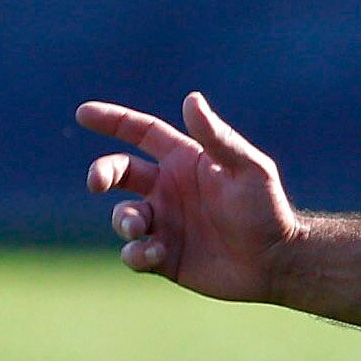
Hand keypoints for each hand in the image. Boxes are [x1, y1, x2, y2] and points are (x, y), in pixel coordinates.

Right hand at [79, 92, 303, 301]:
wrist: (278, 261)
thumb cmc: (268, 209)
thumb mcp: (248, 168)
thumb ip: (218, 138)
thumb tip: (191, 99)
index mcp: (185, 161)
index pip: (141, 133)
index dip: (112, 121)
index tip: (83, 113)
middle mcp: (169, 189)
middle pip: (120, 172)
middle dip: (102, 172)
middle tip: (96, 182)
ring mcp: (166, 223)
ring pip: (124, 216)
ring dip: (124, 219)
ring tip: (140, 227)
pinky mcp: (165, 257)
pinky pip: (134, 253)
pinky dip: (136, 253)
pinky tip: (156, 254)